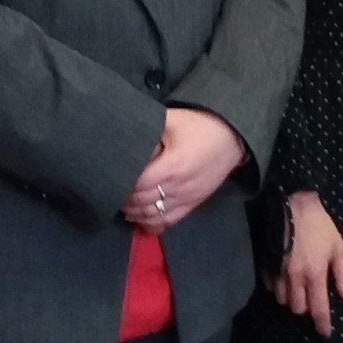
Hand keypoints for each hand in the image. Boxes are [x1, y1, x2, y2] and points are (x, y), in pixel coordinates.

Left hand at [123, 106, 245, 231]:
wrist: (231, 138)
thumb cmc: (199, 126)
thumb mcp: (172, 119)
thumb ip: (148, 128)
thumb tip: (124, 136)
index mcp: (173, 165)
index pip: (139, 184)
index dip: (122, 184)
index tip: (111, 177)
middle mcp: (179, 187)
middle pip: (143, 202)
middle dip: (124, 199)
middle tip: (111, 190)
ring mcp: (187, 199)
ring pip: (153, 216)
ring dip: (134, 213)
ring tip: (122, 204)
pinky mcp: (193, 204)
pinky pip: (169, 222)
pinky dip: (151, 223)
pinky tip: (140, 218)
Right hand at [269, 190, 342, 335]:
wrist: (292, 206)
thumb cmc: (320, 226)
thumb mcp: (338, 248)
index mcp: (315, 274)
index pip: (318, 308)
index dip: (322, 324)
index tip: (325, 333)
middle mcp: (295, 278)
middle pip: (298, 309)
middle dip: (306, 308)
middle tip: (312, 297)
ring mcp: (278, 273)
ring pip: (283, 301)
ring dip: (292, 299)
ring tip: (298, 288)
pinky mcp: (266, 266)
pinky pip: (271, 289)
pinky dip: (278, 289)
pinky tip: (285, 280)